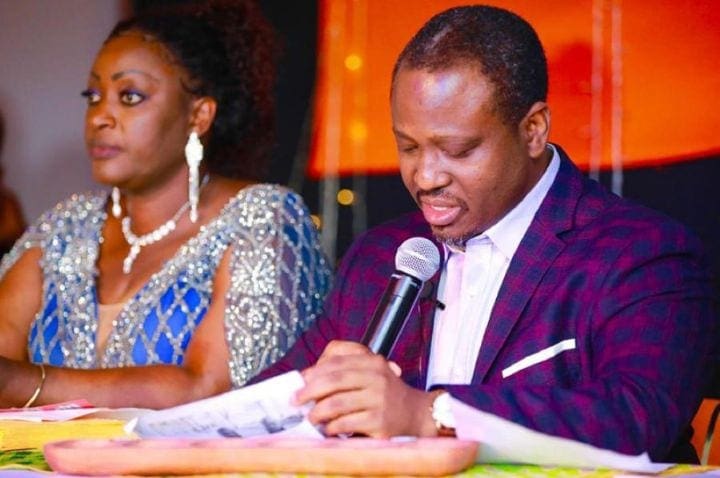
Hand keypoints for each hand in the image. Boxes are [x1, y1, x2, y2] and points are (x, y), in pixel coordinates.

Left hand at [294, 340, 436, 437]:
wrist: (416, 414)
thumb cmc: (384, 394)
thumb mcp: (370, 373)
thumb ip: (343, 371)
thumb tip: (306, 379)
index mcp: (372, 362)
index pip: (336, 361)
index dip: (314, 371)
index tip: (299, 382)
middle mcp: (377, 377)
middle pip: (334, 380)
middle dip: (309, 391)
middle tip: (296, 400)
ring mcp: (379, 399)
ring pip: (337, 403)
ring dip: (318, 412)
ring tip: (312, 418)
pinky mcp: (379, 421)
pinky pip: (346, 423)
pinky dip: (332, 427)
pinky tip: (329, 429)